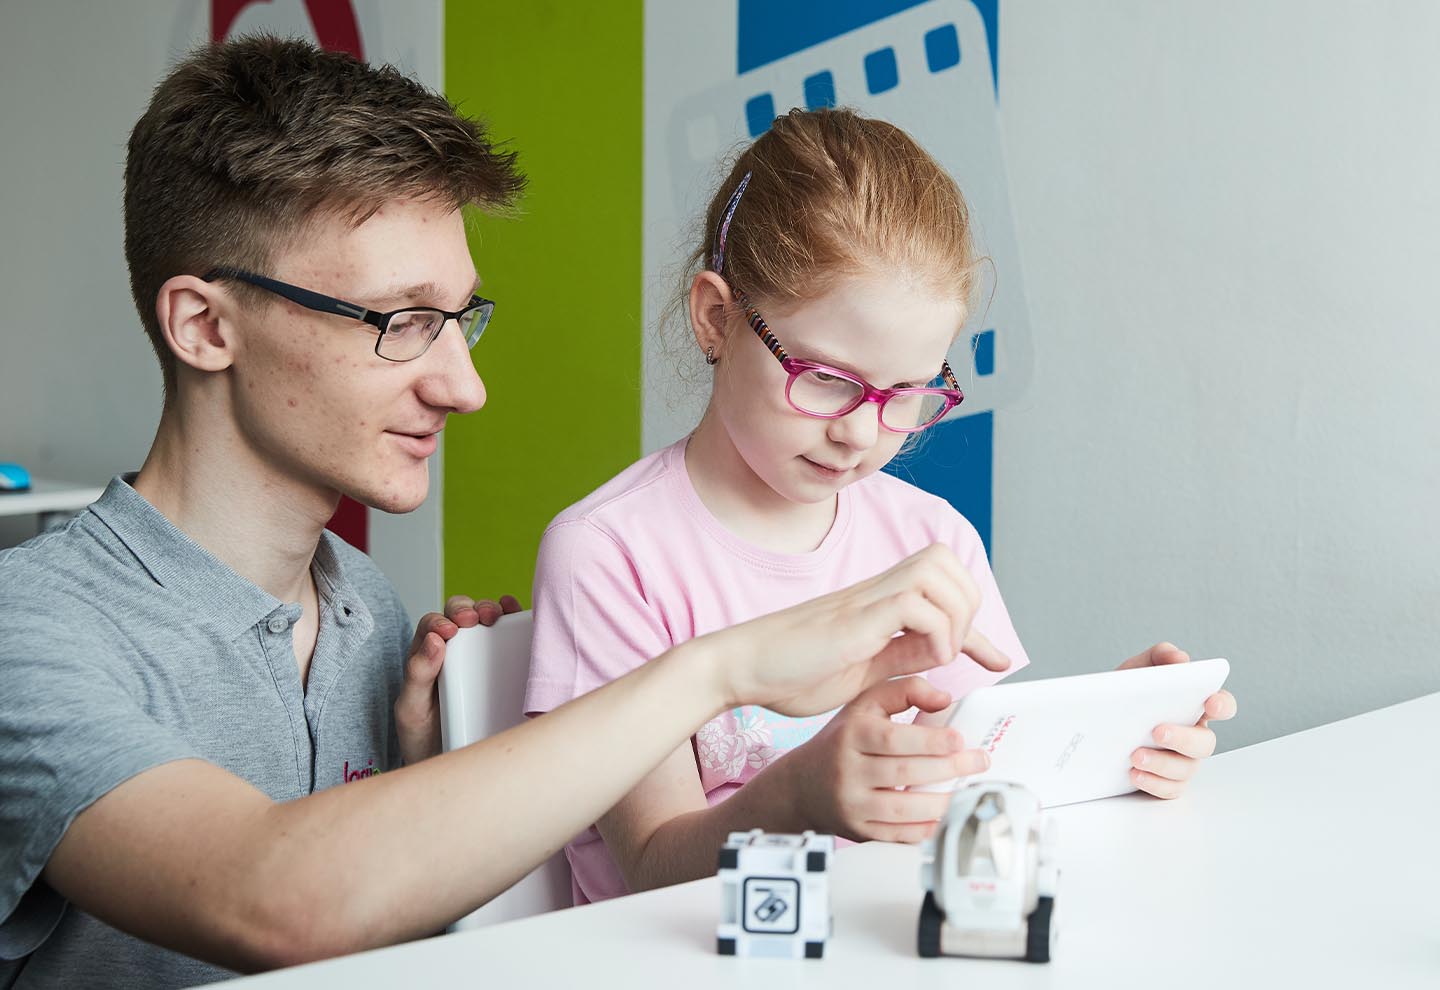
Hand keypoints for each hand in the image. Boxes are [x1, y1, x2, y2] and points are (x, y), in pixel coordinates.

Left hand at [394, 594, 522, 765]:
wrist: (452, 771)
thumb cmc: (425, 738)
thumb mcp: (411, 709)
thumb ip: (417, 675)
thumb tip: (435, 641)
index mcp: (427, 656)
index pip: (433, 625)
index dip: (441, 620)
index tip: (449, 631)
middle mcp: (454, 650)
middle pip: (462, 614)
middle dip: (470, 609)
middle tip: (477, 619)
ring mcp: (482, 656)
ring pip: (489, 620)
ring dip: (494, 609)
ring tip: (499, 615)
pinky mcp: (506, 667)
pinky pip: (513, 637)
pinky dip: (518, 620)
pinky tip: (522, 618)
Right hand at [707, 544, 1011, 717]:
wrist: (741, 668)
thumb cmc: (791, 672)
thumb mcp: (863, 669)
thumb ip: (900, 655)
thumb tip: (942, 652)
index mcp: (877, 601)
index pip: (943, 587)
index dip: (978, 625)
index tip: (997, 660)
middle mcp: (875, 589)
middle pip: (946, 562)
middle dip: (968, 607)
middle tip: (952, 653)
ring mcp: (865, 598)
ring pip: (938, 571)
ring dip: (954, 616)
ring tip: (935, 656)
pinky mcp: (856, 615)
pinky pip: (917, 604)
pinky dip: (935, 633)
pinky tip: (921, 660)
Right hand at [785, 676, 990, 842]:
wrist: (801, 786)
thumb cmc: (841, 741)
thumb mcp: (864, 704)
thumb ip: (904, 691)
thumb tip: (945, 700)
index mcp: (851, 735)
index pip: (892, 739)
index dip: (929, 740)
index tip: (960, 739)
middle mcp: (848, 770)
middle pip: (903, 772)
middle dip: (948, 768)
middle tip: (979, 762)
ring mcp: (852, 805)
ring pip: (903, 808)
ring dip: (942, 802)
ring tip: (967, 791)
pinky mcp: (859, 831)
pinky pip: (898, 835)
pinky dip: (926, 829)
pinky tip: (946, 816)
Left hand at [1118, 642, 1237, 798]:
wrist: (1093, 721)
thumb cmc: (1124, 694)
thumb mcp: (1136, 670)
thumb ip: (1159, 656)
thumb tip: (1180, 658)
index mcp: (1193, 706)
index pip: (1222, 705)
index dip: (1223, 705)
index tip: (1210, 703)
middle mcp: (1193, 735)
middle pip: (1205, 743)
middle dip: (1183, 738)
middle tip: (1157, 731)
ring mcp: (1181, 761)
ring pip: (1188, 769)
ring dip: (1163, 763)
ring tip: (1134, 755)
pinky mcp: (1164, 782)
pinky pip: (1169, 789)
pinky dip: (1153, 783)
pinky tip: (1133, 773)